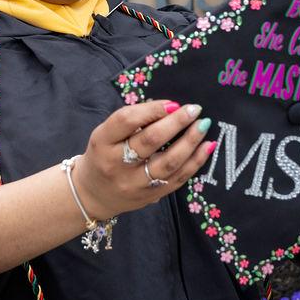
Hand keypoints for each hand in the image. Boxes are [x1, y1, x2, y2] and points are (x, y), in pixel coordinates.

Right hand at [74, 100, 213, 219]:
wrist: (93, 194)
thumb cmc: (103, 155)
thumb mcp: (106, 134)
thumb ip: (132, 121)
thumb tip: (168, 107)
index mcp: (102, 142)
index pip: (126, 121)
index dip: (152, 110)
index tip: (173, 103)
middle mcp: (116, 164)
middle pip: (150, 141)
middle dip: (176, 122)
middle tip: (194, 110)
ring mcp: (134, 183)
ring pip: (167, 162)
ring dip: (189, 142)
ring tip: (203, 126)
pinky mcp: (151, 196)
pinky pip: (177, 179)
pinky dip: (195, 162)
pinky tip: (206, 147)